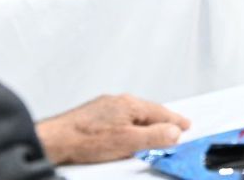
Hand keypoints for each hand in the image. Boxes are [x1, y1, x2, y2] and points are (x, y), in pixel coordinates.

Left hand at [35, 93, 190, 164]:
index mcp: (129, 104)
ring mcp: (106, 107)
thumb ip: (154, 136)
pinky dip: (132, 126)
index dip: (175, 121)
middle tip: (175, 129)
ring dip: (147, 124)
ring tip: (155, 133)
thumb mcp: (128, 142)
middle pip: (148, 111)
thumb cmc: (86, 139)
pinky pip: (122, 118)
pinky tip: (128, 135)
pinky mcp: (95, 116)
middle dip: (162, 121)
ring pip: (134, 115)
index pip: (160, 111)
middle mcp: (118, 101)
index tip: (185, 125)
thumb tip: (173, 132)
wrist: (57, 139)